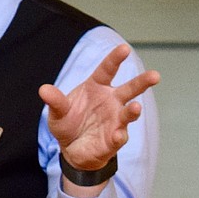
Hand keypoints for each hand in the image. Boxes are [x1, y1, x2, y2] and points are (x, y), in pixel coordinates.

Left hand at [39, 43, 159, 177]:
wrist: (71, 148)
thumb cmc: (68, 123)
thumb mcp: (58, 112)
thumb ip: (55, 101)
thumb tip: (43, 90)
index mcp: (97, 87)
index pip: (108, 69)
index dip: (116, 59)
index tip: (124, 49)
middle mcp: (111, 101)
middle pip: (130, 89)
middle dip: (143, 82)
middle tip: (155, 76)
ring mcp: (115, 120)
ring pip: (128, 113)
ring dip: (133, 111)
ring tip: (135, 108)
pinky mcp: (114, 139)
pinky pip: (119, 137)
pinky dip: (118, 136)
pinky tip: (117, 135)